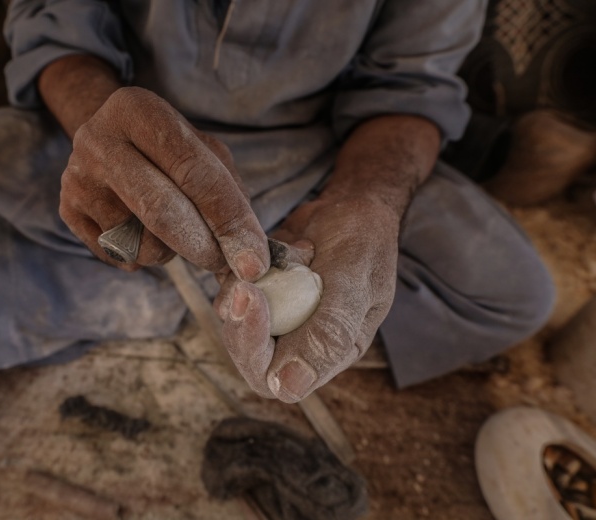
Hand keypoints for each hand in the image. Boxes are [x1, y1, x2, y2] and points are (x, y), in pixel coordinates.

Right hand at [59, 86, 268, 280]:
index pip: (193, 171)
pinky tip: (142, 230)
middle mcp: (98, 139)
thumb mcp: (205, 151)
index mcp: (139, 109)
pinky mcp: (67, 210)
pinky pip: (119, 255)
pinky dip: (143, 255)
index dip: (228, 219)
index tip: (253, 261)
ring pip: (140, 242)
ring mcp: (77, 177)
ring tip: (170, 227)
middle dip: (202, 246)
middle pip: (160, 210)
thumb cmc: (170, 150)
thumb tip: (251, 257)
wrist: (108, 139)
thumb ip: (230, 196)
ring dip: (171, 250)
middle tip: (224, 263)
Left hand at [214, 195, 399, 401]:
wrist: (352, 209)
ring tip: (278, 258)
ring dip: (242, 291)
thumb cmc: (364, 244)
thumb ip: (329, 333)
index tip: (254, 303)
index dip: (257, 353)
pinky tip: (273, 250)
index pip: (279, 380)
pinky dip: (240, 271)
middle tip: (243, 284)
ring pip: (236, 324)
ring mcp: (276, 319)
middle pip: (250, 359)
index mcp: (330, 354)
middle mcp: (299, 343)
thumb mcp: (355, 285)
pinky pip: (231, 294)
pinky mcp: (258, 295)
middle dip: (241, 324)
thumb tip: (289, 387)